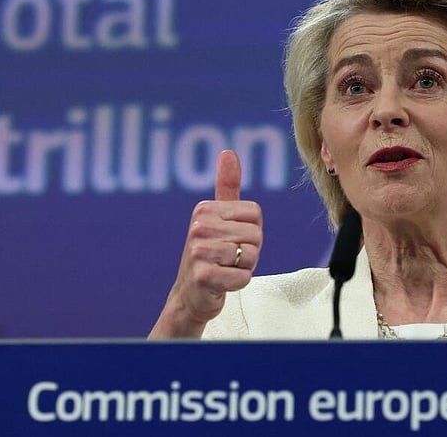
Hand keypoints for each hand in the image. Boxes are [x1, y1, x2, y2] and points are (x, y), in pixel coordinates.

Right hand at [149, 150, 262, 337]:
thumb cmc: (211, 254)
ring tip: (224, 269)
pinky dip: (238, 283)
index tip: (231, 240)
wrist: (191, 295)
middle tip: (228, 259)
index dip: (251, 231)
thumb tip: (228, 152)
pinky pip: (243, 277)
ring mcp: (199, 251)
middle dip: (249, 252)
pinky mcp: (203, 276)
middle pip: (255, 235)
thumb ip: (226, 186)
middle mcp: (199, 226)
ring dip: (243, 268)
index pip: (255, 214)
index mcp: (205, 209)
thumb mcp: (218, 218)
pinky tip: (222, 283)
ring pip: (251, 256)